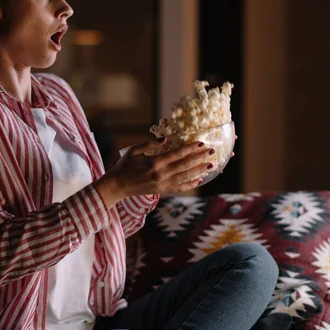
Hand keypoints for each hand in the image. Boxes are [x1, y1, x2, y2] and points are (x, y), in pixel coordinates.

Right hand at [95, 138, 213, 207]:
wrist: (118, 186)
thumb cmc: (124, 166)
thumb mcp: (133, 151)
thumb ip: (149, 144)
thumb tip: (164, 138)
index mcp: (154, 162)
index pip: (177, 154)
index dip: (190, 148)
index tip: (201, 143)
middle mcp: (160, 174)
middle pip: (185, 165)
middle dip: (199, 158)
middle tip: (212, 151)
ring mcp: (162, 184)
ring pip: (185, 177)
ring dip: (199, 171)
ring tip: (211, 165)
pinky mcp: (162, 190)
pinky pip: (179, 188)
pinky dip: (190, 184)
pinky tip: (200, 180)